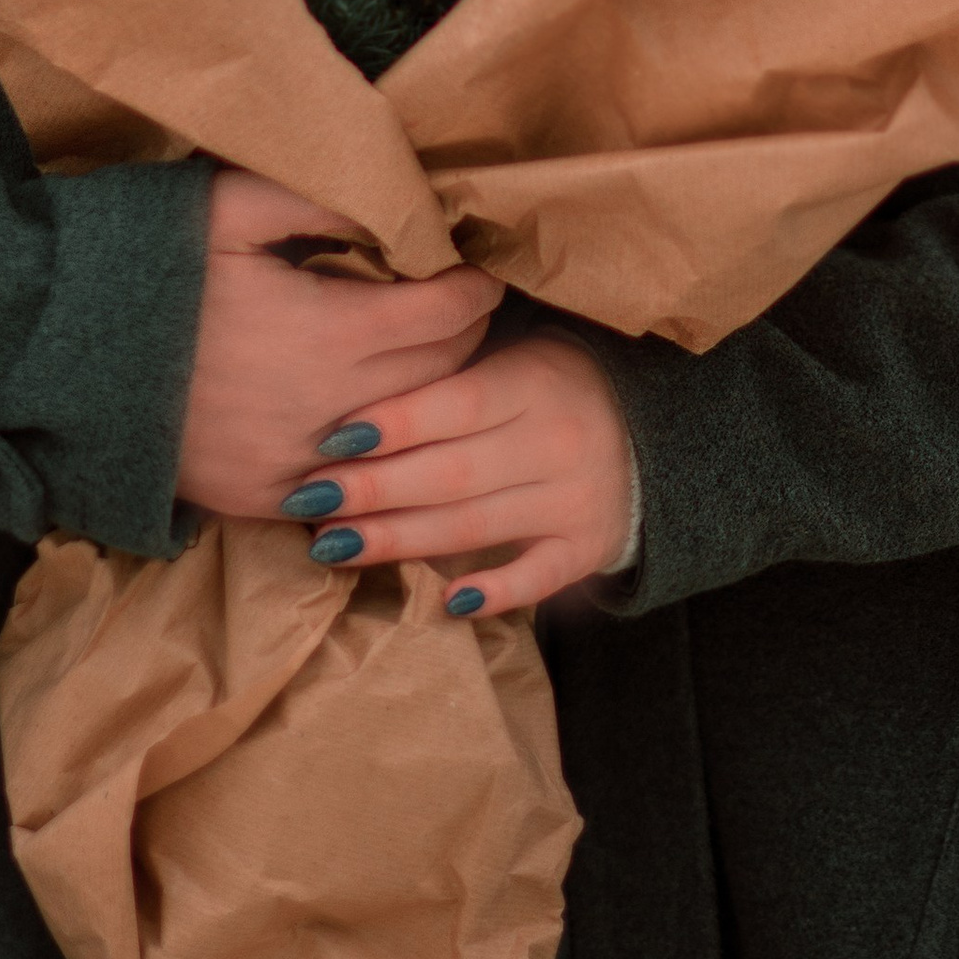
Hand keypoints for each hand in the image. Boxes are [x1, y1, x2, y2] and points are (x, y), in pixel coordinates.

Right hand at [175, 171, 501, 520]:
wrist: (54, 353)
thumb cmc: (148, 267)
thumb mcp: (233, 205)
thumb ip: (325, 202)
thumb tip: (401, 202)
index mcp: (328, 332)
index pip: (447, 315)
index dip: (475, 289)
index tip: (480, 272)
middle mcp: (327, 411)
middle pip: (439, 376)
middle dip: (462, 337)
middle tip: (460, 307)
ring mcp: (295, 465)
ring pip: (402, 434)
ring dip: (422, 394)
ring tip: (420, 356)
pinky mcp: (261, 499)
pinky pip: (347, 480)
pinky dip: (368, 449)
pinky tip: (363, 413)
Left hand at [277, 335, 635, 619]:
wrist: (649, 427)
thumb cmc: (547, 384)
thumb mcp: (510, 356)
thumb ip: (446, 374)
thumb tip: (348, 391)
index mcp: (530, 382)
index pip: (452, 405)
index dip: (391, 422)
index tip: (330, 437)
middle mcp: (554, 441)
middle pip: (450, 472)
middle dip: (373, 489)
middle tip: (309, 497)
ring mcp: (572, 499)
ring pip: (475, 526)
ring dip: (400, 539)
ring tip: (333, 545)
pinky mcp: (585, 547)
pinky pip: (539, 578)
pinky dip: (498, 592)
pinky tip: (449, 601)